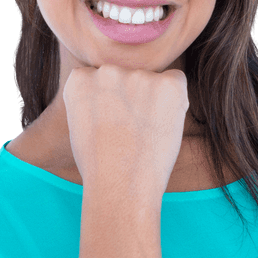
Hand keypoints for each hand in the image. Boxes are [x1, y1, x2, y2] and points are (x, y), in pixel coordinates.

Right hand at [62, 61, 189, 196]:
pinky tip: (162, 128)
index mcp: (80, 79)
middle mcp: (107, 70)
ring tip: (145, 136)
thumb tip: (117, 91)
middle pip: (129, 78)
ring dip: (154, 103)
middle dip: (133, 100)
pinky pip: (177, 83)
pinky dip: (176, 103)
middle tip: (130, 134)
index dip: (112, 105)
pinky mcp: (167, 85)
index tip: (111, 126)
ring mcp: (137, 76)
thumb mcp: (81, 126)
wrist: (121, 187)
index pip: (103, 80)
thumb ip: (95, 99)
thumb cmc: (100, 167)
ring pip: (153, 82)